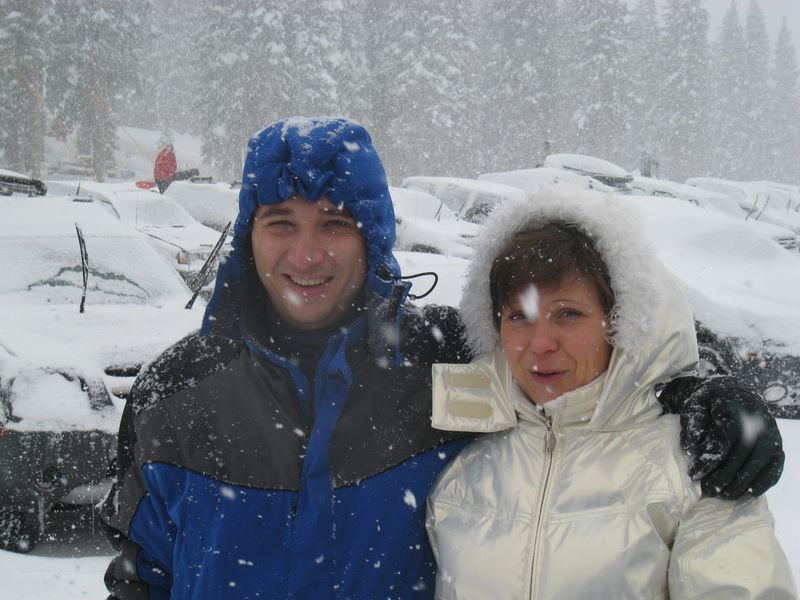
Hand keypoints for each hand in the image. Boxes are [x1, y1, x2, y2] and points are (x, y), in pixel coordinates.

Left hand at [672, 376, 783, 497]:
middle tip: (707, 489)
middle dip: (724, 475)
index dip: (710, 458)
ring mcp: (771, 432)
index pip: (725, 437)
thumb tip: (689, 449)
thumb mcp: (695, 405)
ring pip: (761, 461)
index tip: (694, 473)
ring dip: (742, 482)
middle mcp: (757, 419)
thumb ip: (692, 424)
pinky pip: (776, 465)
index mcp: (734, 406)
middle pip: (744, 452)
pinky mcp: (778, 444)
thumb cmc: (711, 402)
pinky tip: (750, 493)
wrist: (734, 392)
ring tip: (723, 495)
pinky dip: (765, 481)